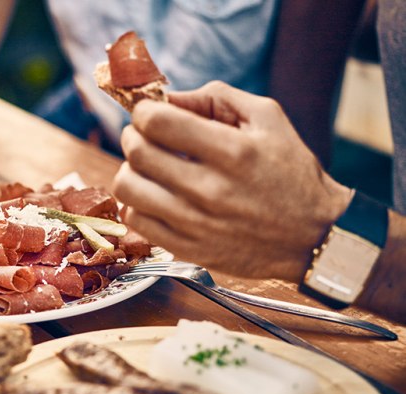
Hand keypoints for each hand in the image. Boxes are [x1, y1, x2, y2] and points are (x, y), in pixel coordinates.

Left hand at [113, 81, 351, 281]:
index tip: (149, 112)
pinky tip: (153, 195)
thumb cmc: (291, 171)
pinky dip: (135, 203)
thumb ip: (214, 98)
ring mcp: (196, 223)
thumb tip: (164, 96)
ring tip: (146, 168)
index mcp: (232, 151)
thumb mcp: (267, 118)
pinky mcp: (188, 249)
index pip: (157, 122)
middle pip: (138, 153)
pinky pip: (136, 220)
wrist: (314, 236)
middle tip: (143, 136)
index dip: (143, 111)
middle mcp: (210, 189)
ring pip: (128, 188)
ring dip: (130, 170)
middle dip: (133, 136)